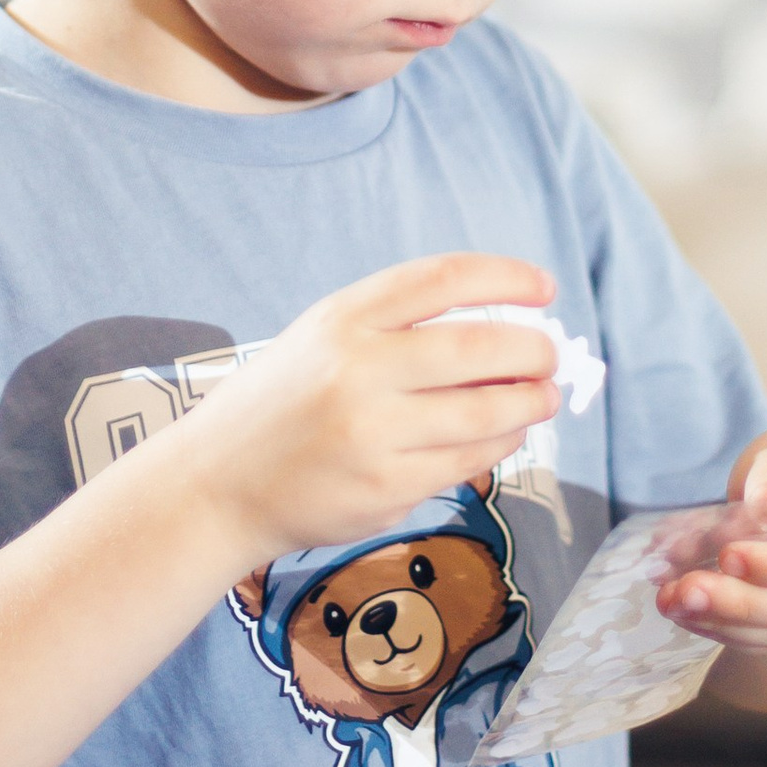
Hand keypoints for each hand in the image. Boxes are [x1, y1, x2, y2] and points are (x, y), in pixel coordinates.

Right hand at [182, 252, 564, 571]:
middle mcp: (357, 370)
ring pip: (486, 414)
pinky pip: (467, 462)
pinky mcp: (385, 489)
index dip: (507, 277)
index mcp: (342, 319)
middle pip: (480, 347)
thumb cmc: (280, 406)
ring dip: (529, 404)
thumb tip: (503, 323)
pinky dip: (498, 446)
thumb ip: (396, 327)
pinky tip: (501, 437)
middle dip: (534, 350)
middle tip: (549, 355)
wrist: (216, 485)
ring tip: (540, 398)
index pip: (443, 278)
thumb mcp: (321, 339)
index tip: (544, 287)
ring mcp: (373, 434)